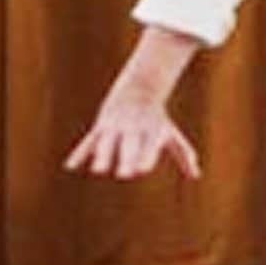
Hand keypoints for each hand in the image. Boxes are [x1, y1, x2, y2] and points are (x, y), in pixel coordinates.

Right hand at [64, 85, 201, 180]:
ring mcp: (114, 127)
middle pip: (128, 145)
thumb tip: (195, 175)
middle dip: (126, 158)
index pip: (147, 145)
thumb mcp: (170, 133)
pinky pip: (88, 142)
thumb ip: (183, 154)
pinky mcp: (101, 128)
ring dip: (102, 155)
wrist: (137, 89)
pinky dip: (79, 154)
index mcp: (150, 131)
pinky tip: (70, 167)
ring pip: (107, 142)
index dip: (145, 157)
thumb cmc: (156, 118)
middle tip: (124, 175)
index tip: (141, 171)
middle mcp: (132, 129)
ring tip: (99, 171)